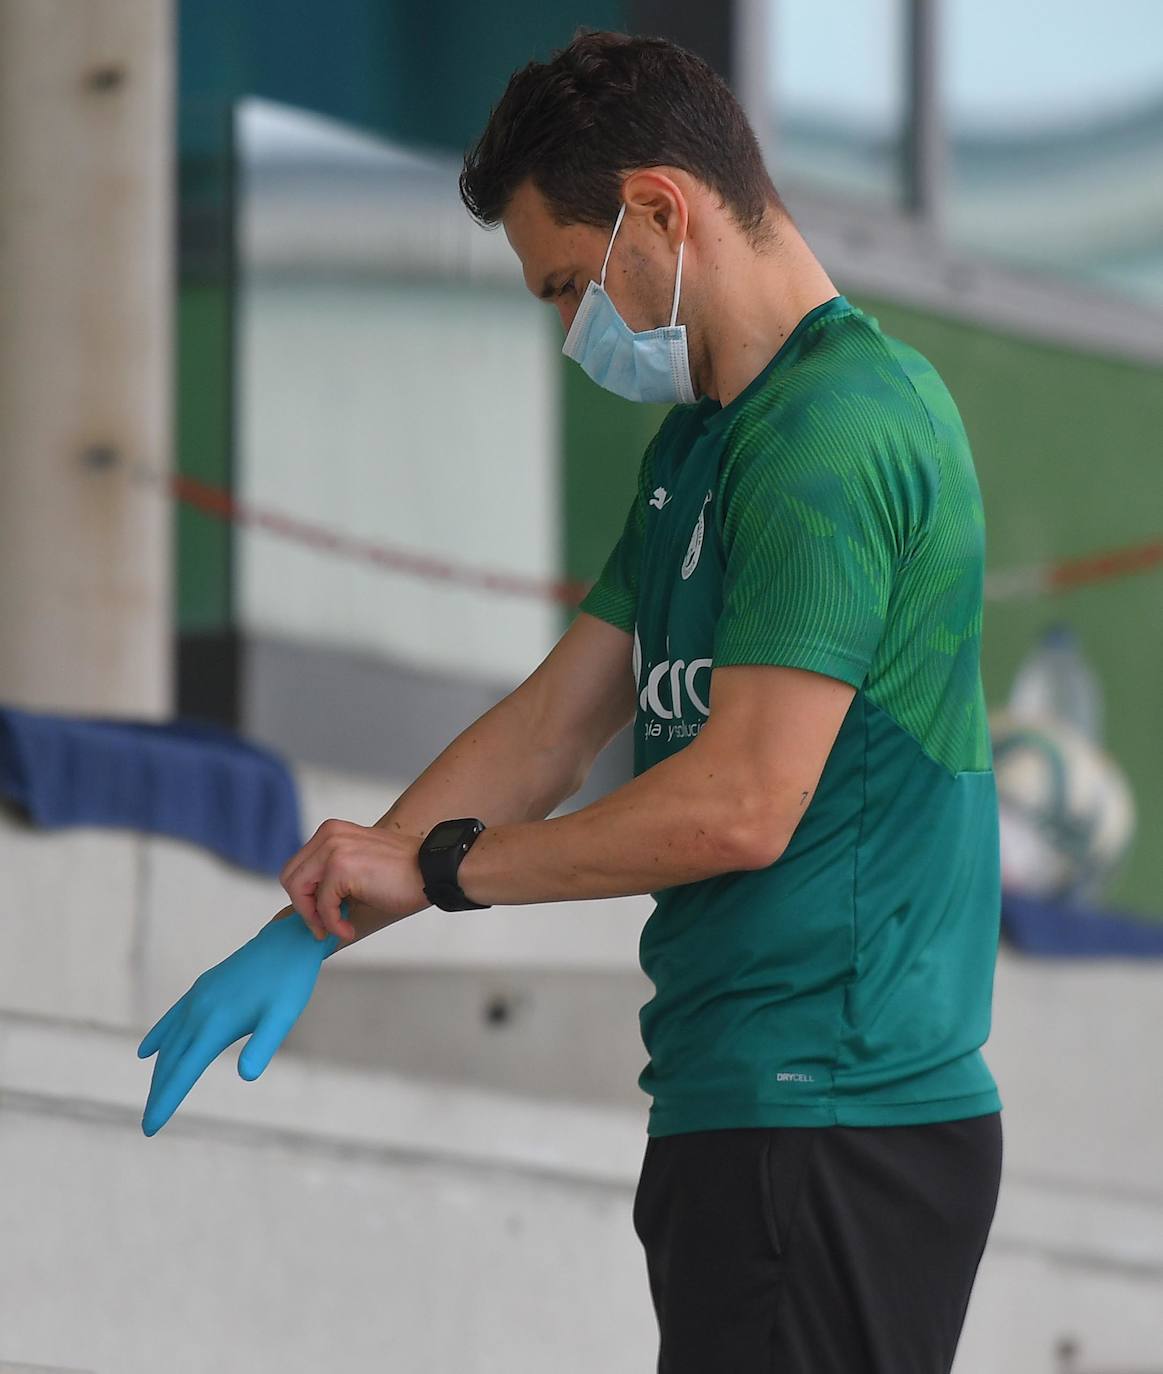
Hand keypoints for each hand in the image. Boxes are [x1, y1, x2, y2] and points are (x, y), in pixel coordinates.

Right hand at [136, 902, 345, 1136]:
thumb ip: (263, 1045)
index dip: (165, 1101)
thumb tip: (246, 1076)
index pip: (183, 1072)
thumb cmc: (289, 983)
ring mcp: (197, 998)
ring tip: (154, 1096)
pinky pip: (172, 1019)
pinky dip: (158, 1038)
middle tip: (148, 1126)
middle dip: (158, 1094)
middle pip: (170, 1061)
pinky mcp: (202, 988)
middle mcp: (199, 1011)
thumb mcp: (283, 1017)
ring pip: (169, 1042)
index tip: (149, 1129)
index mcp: (216, 1024)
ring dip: (159, 1071)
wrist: (287, 942)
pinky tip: (146, 1052)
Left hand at [279, 819, 430, 943]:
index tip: (319, 916)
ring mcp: (334, 848)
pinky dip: (332, 923)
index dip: (304, 897)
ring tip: (337, 928)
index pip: (297, 867)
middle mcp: (329, 834)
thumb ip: (333, 878)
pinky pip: (322, 905)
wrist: (433, 870)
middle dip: (304, 908)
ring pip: (298, 890)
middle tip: (323, 927)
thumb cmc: (404, 874)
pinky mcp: (341, 866)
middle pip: (290, 877)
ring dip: (316, 917)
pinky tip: (348, 928)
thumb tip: (307, 907)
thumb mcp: (359, 867)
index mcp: (332, 831)